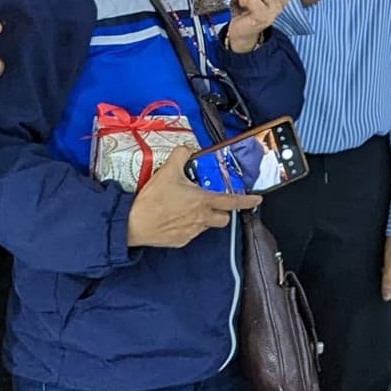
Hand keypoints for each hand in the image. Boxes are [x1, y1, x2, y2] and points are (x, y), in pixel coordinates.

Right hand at [126, 158, 258, 249]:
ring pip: (206, 226)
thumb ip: (181, 155)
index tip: (257, 200)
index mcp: (202, 201)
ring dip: (204, 218)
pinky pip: (191, 234)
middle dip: (223, 211)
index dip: (247, 201)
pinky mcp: (180, 241)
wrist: (133, 224)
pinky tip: (175, 218)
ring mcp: (191, 232)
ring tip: (187, 208)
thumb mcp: (167, 170)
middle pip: (223, 218)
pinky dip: (188, 226)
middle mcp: (201, 219)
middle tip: (213, 202)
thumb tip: (187, 149)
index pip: (232, 202)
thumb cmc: (152, 199)